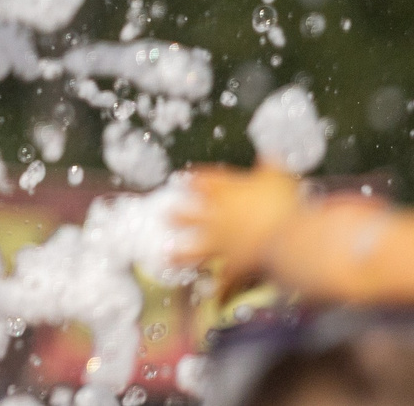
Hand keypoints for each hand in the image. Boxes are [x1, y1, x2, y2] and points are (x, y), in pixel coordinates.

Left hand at [176, 163, 302, 284]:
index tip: (182, 180)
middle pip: (191, 215)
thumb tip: (272, 151)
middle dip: (178, 216)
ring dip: (182, 255)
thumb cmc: (285, 204)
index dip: (194, 181)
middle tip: (165, 215)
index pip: (204, 183)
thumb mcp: (279, 178)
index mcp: (227, 193)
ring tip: (168, 256)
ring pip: (196, 249)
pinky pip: (225, 283)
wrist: (288, 239)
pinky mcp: (234, 268)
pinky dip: (220, 294)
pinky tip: (213, 302)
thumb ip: (271, 166)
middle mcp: (218, 217)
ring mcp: (223, 244)